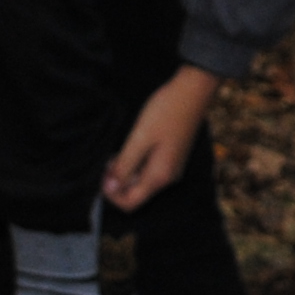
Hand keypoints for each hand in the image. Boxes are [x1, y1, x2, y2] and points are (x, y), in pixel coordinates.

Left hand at [103, 65, 221, 210]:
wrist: (193, 92)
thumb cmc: (165, 112)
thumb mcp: (139, 138)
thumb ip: (125, 165)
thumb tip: (111, 187)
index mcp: (159, 176)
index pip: (130, 203)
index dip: (111, 195)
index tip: (102, 174)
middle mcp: (168, 178)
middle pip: (136, 195)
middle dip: (117, 183)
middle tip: (106, 161)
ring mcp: (172, 168)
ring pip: (142, 182)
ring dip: (126, 173)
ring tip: (117, 153)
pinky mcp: (173, 158)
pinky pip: (150, 171)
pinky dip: (136, 165)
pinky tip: (131, 148)